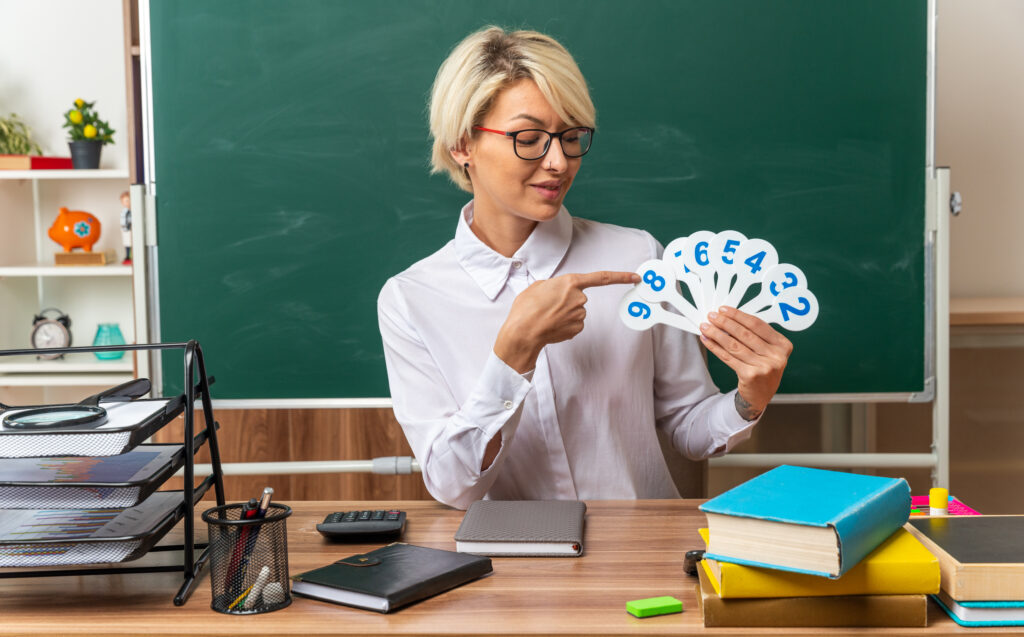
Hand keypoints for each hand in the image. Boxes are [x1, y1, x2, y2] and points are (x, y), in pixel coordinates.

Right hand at [494, 270, 639, 372]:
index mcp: (570, 282)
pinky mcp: (578, 329)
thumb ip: (554, 285)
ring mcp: (580, 314)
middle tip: (547, 305)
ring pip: (576, 311)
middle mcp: (579, 298)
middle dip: (566, 301)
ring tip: (546, 316)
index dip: (621, 277)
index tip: (635, 277)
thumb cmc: (526, 308)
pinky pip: (574, 324)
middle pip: (579, 297)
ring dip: (564, 313)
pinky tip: (552, 326)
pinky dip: (564, 325)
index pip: (602, 278)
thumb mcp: (537, 286)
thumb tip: (558, 291)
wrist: (523, 332)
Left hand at [699, 306, 792, 419]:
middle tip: (711, 316)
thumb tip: (727, 318)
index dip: (738, 315)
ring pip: (735, 345)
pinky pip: (728, 358)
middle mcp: (776, 356)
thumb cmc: (762, 367)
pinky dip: (715, 347)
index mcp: (783, 345)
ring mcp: (765, 367)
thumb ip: (754, 335)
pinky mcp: (751, 376)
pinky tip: (707, 340)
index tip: (724, 310)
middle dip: (725, 323)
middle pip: (745, 334)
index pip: (757, 325)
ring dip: (717, 334)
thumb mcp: (766, 351)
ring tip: (705, 327)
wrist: (761, 395)